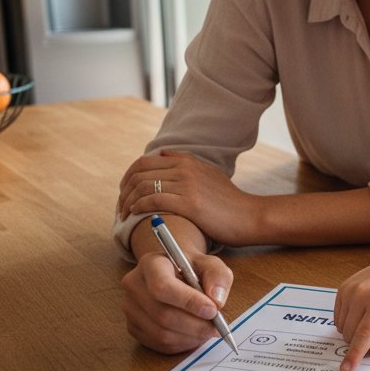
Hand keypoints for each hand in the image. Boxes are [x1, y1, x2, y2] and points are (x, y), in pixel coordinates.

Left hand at [118, 151, 258, 244]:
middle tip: (120, 205)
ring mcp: (187, 185)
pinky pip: (153, 200)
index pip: (145, 162)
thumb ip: (187, 163)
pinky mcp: (189, 203)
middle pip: (139, 172)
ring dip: (128, 201)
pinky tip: (134, 214)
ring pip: (143, 186)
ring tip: (125, 213)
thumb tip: (165, 154)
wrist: (249, 216)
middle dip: (124, 189)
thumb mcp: (209, 173)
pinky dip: (138, 207)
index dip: (128, 176)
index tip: (125, 192)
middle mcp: (185, 169)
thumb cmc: (229, 201)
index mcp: (187, 161)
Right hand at [120, 248, 234, 353]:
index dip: (188, 302)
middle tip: (216, 326)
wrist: (173, 272)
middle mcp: (134, 285)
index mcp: (151, 264)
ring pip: (160, 333)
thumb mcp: (209, 264)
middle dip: (194, 324)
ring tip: (207, 330)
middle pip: (162, 314)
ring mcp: (130, 308)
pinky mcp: (133, 327)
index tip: (213, 310)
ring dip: (190, 336)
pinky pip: (158, 344)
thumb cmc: (191, 268)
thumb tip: (217, 301)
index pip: (163, 287)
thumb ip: (218, 277)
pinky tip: (194, 334)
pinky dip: (181, 344)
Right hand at [334, 251, 369, 370]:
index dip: (355, 354)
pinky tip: (364, 312)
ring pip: (343, 328)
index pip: (364, 335)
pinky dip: (349, 322)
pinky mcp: (342, 288)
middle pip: (351, 334)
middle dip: (362, 342)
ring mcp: (350, 290)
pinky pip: (338, 318)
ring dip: (355, 331)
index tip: (346, 369)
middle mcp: (361, 294)